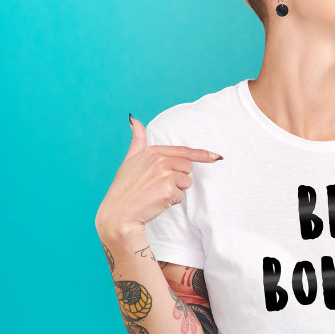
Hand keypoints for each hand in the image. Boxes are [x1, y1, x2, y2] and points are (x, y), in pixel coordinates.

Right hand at [95, 116, 221, 241]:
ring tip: (156, 193)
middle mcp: (159, 160)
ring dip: (176, 190)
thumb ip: (137, 141)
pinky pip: (181, 196)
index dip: (202, 154)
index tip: (216, 157)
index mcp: (152, 151)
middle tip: (158, 185)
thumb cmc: (124, 188)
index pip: (183, 151)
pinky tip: (157, 202)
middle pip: (188, 167)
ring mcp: (164, 174)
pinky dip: (172, 201)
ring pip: (186, 182)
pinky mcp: (169, 190)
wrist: (118, 213)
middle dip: (179, 177)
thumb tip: (135, 120)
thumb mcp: (129, 160)